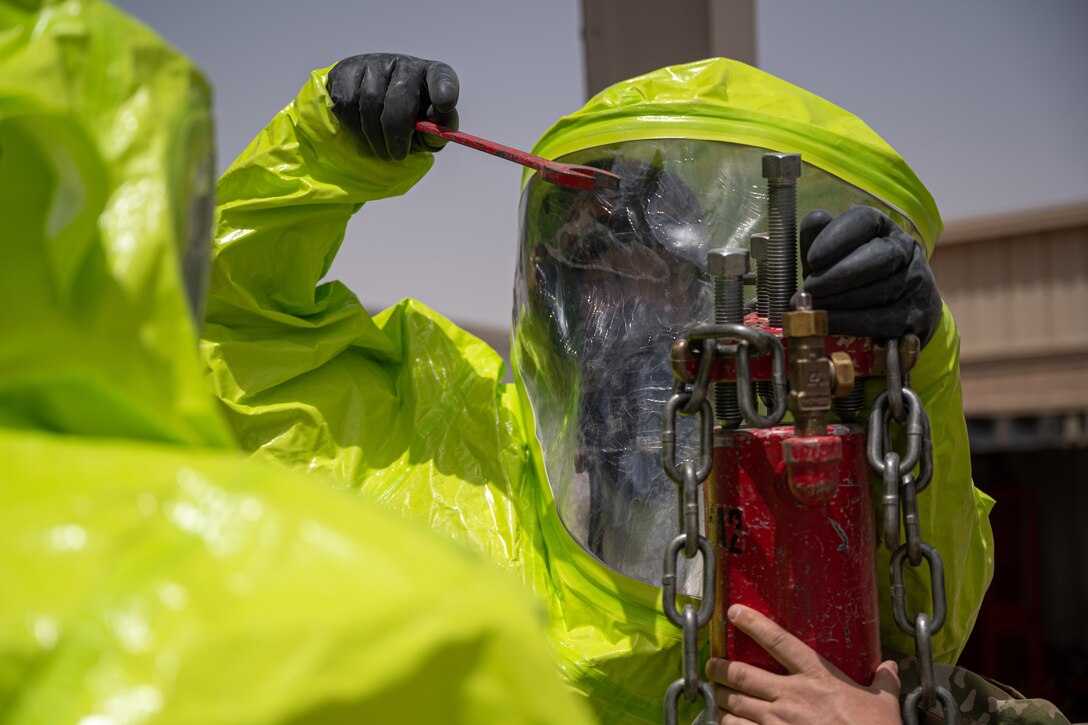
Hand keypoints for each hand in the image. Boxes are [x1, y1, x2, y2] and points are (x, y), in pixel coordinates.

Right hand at [327, 53, 458, 159]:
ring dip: (375, 136)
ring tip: (382, 150)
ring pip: (370, 102)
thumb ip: (437, 133)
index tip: (444, 106)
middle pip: (400, 97)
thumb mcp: (428, 133)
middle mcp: (404, 64)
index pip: (441, 76)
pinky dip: (354, 127)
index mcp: (431, 76)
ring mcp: (373, 63)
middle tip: (397, 155)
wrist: (372, 113)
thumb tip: (436, 124)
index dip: (443, 89)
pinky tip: (363, 134)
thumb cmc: (409, 123)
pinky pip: (347, 103)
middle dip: (397, 133)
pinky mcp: (346, 71)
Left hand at [705, 604, 900, 724]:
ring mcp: (780, 722)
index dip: (753, 623)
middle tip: (712, 664)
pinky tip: (725, 722)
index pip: (779, 642)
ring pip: (735, 704)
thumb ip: (883, 682)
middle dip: (720, 668)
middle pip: (743, 673)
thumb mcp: (884, 705)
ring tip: (716, 694)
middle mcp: (793, 696)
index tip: (734, 611)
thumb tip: (890, 667)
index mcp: (818, 677)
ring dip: (721, 698)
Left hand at [801, 206, 941, 346]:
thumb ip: (818, 239)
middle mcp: (906, 250)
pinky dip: (850, 323)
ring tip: (813, 308)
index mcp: (882, 228)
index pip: (865, 220)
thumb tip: (815, 219)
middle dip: (841, 274)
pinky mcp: (918, 316)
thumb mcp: (831, 258)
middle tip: (810, 289)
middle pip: (882, 256)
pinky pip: (884, 321)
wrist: (897, 317)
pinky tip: (826, 324)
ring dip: (841, 301)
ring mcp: (916, 283)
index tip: (812, 259)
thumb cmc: (853, 281)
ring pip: (883, 290)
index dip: (838, 237)